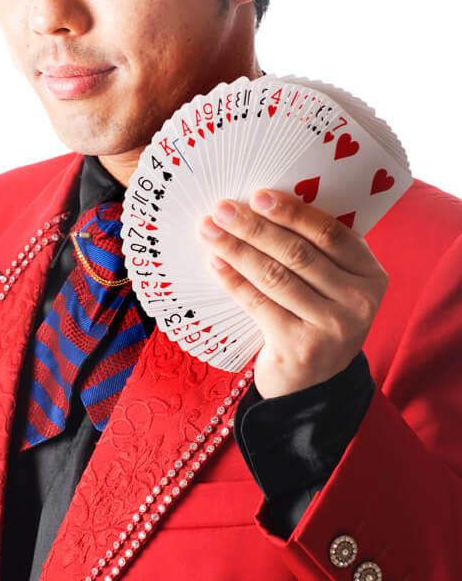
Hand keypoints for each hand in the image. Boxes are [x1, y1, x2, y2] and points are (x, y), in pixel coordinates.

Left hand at [198, 190, 388, 398]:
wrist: (314, 385)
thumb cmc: (316, 318)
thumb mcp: (332, 284)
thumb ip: (314, 250)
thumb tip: (262, 204)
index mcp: (371, 274)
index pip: (330, 232)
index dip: (292, 211)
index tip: (258, 195)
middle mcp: (359, 301)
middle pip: (299, 253)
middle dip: (255, 226)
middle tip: (223, 208)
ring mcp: (333, 327)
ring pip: (276, 276)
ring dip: (237, 249)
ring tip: (210, 231)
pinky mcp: (302, 347)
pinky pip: (260, 304)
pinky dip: (234, 280)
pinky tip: (215, 263)